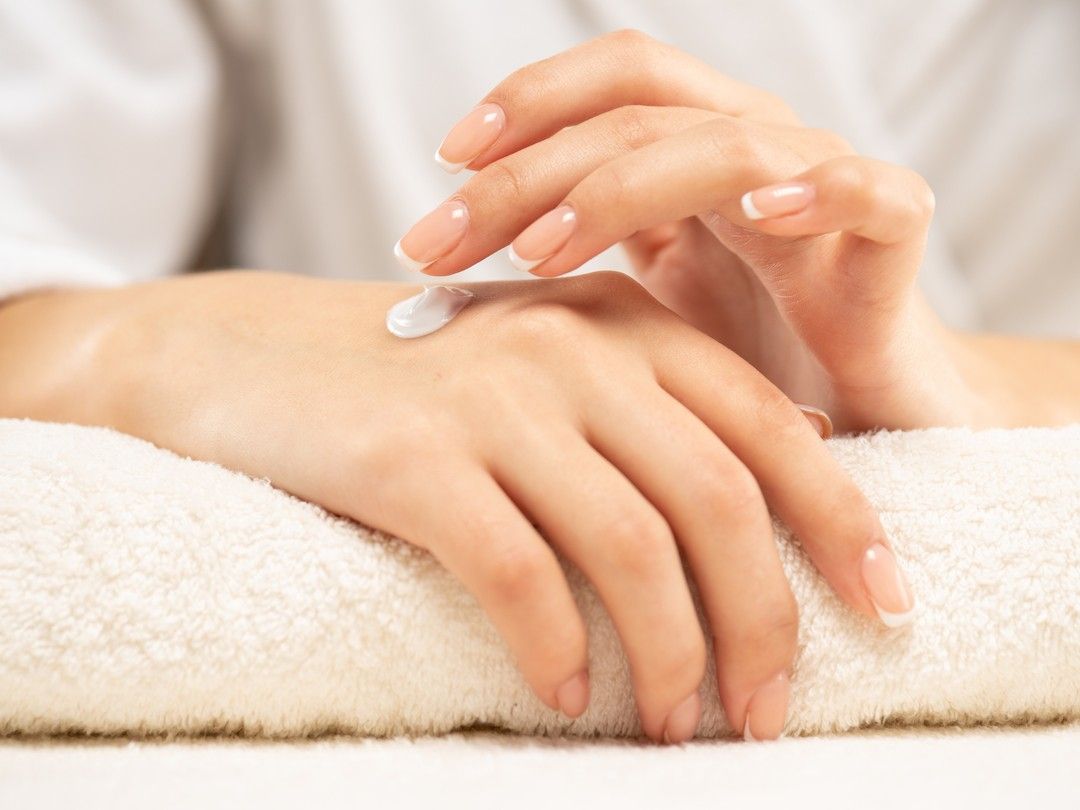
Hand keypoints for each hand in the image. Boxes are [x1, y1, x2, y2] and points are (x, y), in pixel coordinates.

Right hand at [0, 270, 914, 741]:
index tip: (884, 611)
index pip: (769, 429)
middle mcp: (573, 349)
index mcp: (624, 326)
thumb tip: (778, 493)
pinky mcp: (414, 455)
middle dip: (763, 622)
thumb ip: (655, 410)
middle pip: (716, 500)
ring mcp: (494, 398)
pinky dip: (553, 650)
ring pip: (631, 547)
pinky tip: (562, 695)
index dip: (841, 525)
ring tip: (670, 726)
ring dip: (668, 658)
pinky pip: (518, 573)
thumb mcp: (549, 365)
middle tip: (766, 713)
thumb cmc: (419, 381)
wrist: (255, 356)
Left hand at [398, 30, 975, 431]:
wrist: (870, 419)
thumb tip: (443, 272)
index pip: (605, 91)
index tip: (439, 171)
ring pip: (725, 144)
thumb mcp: (640, 314)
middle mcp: (754, 152)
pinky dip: (821, 192)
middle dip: (524, 171)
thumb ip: (571, 272)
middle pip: (635, 115)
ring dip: (622, 189)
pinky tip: (760, 215)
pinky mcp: (894, 243)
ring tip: (539, 253)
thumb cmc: (748, 366)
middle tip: (437, 241)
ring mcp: (825, 189)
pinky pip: (872, 193)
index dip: (521, 108)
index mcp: (691, 160)